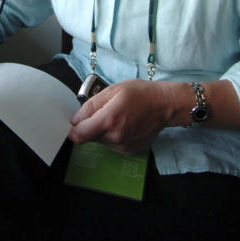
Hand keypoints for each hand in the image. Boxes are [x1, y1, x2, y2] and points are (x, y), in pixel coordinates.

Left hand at [68, 79, 184, 153]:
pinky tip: (125, 125)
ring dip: (104, 131)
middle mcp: (115, 137)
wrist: (164, 105)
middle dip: (92, 125)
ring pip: (101, 141)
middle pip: (90, 137)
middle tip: (105, 111)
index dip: (75, 128)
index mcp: (109, 120)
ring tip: (118, 117)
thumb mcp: (112, 90)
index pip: (79, 134)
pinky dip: (114, 136)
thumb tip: (76, 119)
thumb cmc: (140, 94)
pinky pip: (112, 145)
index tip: (78, 122)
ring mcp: (123, 146)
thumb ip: (91, 105)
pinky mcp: (130, 151)